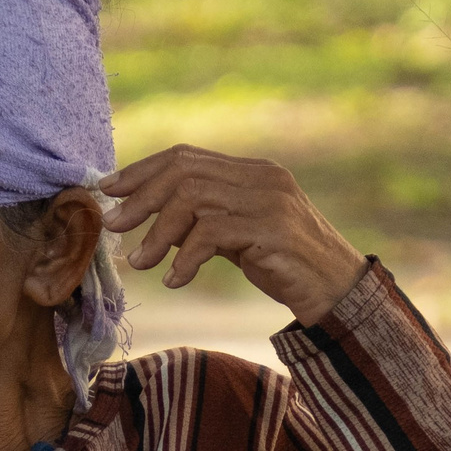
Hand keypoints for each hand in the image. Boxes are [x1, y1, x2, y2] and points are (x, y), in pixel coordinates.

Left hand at [98, 146, 367, 323]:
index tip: (109, 188)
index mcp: (254, 172)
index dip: (143, 169)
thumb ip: (206, 223)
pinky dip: (185, 257)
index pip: (187, 156)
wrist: (341, 294)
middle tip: (114, 226)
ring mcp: (270, 201)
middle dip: (141, 197)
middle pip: (184, 171)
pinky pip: (212, 234)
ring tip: (139, 262)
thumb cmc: (289, 269)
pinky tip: (175, 279)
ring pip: (192, 199)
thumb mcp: (241, 239)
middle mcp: (262, 178)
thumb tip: (152, 221)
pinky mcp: (273, 231)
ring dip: (156, 233)